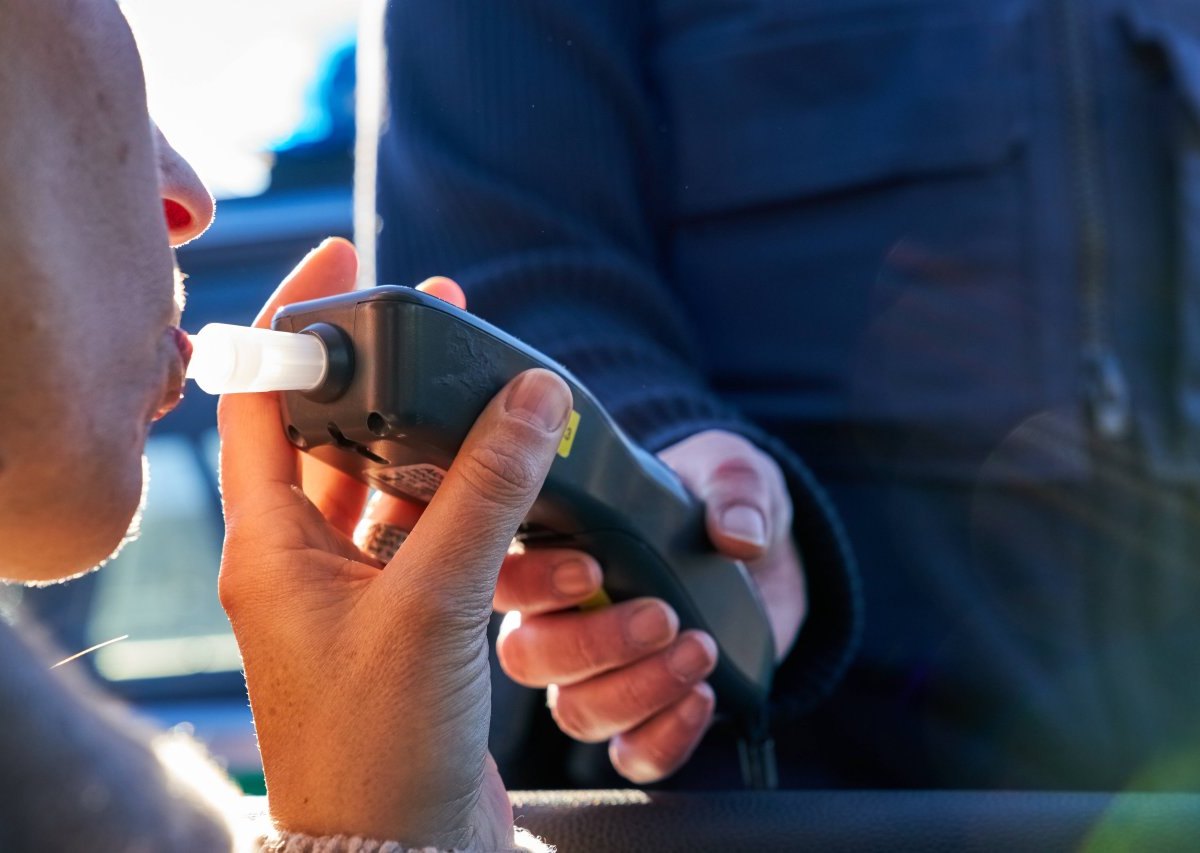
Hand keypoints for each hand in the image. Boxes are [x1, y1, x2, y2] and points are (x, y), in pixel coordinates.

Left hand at [217, 239, 572, 847]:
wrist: (401, 852)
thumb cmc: (380, 746)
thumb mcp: (432, 605)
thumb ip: (485, 494)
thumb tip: (532, 397)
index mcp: (270, 545)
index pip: (263, 398)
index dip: (298, 320)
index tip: (348, 260)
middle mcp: (303, 559)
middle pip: (340, 430)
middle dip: (392, 371)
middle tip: (446, 317)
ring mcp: (355, 589)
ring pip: (396, 482)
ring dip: (446, 441)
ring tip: (499, 394)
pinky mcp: (403, 619)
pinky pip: (435, 536)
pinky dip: (475, 508)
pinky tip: (519, 487)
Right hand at [495, 429, 804, 783]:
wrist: (769, 561)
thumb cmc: (719, 502)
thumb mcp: (731, 474)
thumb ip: (734, 492)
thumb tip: (737, 535)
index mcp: (558, 549)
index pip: (506, 577)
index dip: (532, 584)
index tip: (590, 572)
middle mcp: (560, 618)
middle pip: (528, 655)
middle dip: (593, 643)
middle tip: (660, 618)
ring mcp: (598, 675)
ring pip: (575, 709)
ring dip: (637, 689)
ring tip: (700, 651)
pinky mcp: (643, 717)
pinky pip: (629, 754)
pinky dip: (663, 737)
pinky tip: (702, 699)